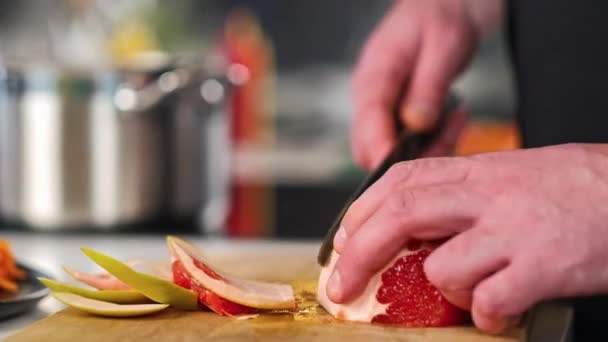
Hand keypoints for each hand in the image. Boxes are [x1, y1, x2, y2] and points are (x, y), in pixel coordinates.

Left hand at [327, 144, 607, 332]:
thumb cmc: (578, 189)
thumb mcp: (514, 175)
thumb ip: (466, 195)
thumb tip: (417, 228)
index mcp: (480, 169)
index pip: (402, 180)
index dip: (363, 210)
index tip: (344, 238)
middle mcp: (490, 195)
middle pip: (402, 216)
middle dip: (360, 253)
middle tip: (343, 285)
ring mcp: (515, 230)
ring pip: (443, 268)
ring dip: (447, 292)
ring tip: (475, 293)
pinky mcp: (544, 266)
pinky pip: (490, 301)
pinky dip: (487, 316)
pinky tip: (502, 312)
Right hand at [352, 0, 502, 168]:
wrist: (443, 9)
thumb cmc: (439, 20)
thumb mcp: (442, 47)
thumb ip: (428, 87)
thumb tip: (417, 125)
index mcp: (374, 77)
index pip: (367, 125)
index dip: (383, 152)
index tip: (406, 171)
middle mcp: (370, 97)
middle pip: (370, 148)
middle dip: (407, 158)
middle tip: (448, 140)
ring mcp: (381, 109)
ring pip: (389, 151)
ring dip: (425, 150)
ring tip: (457, 121)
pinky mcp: (395, 116)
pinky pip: (406, 144)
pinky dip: (433, 142)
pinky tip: (454, 120)